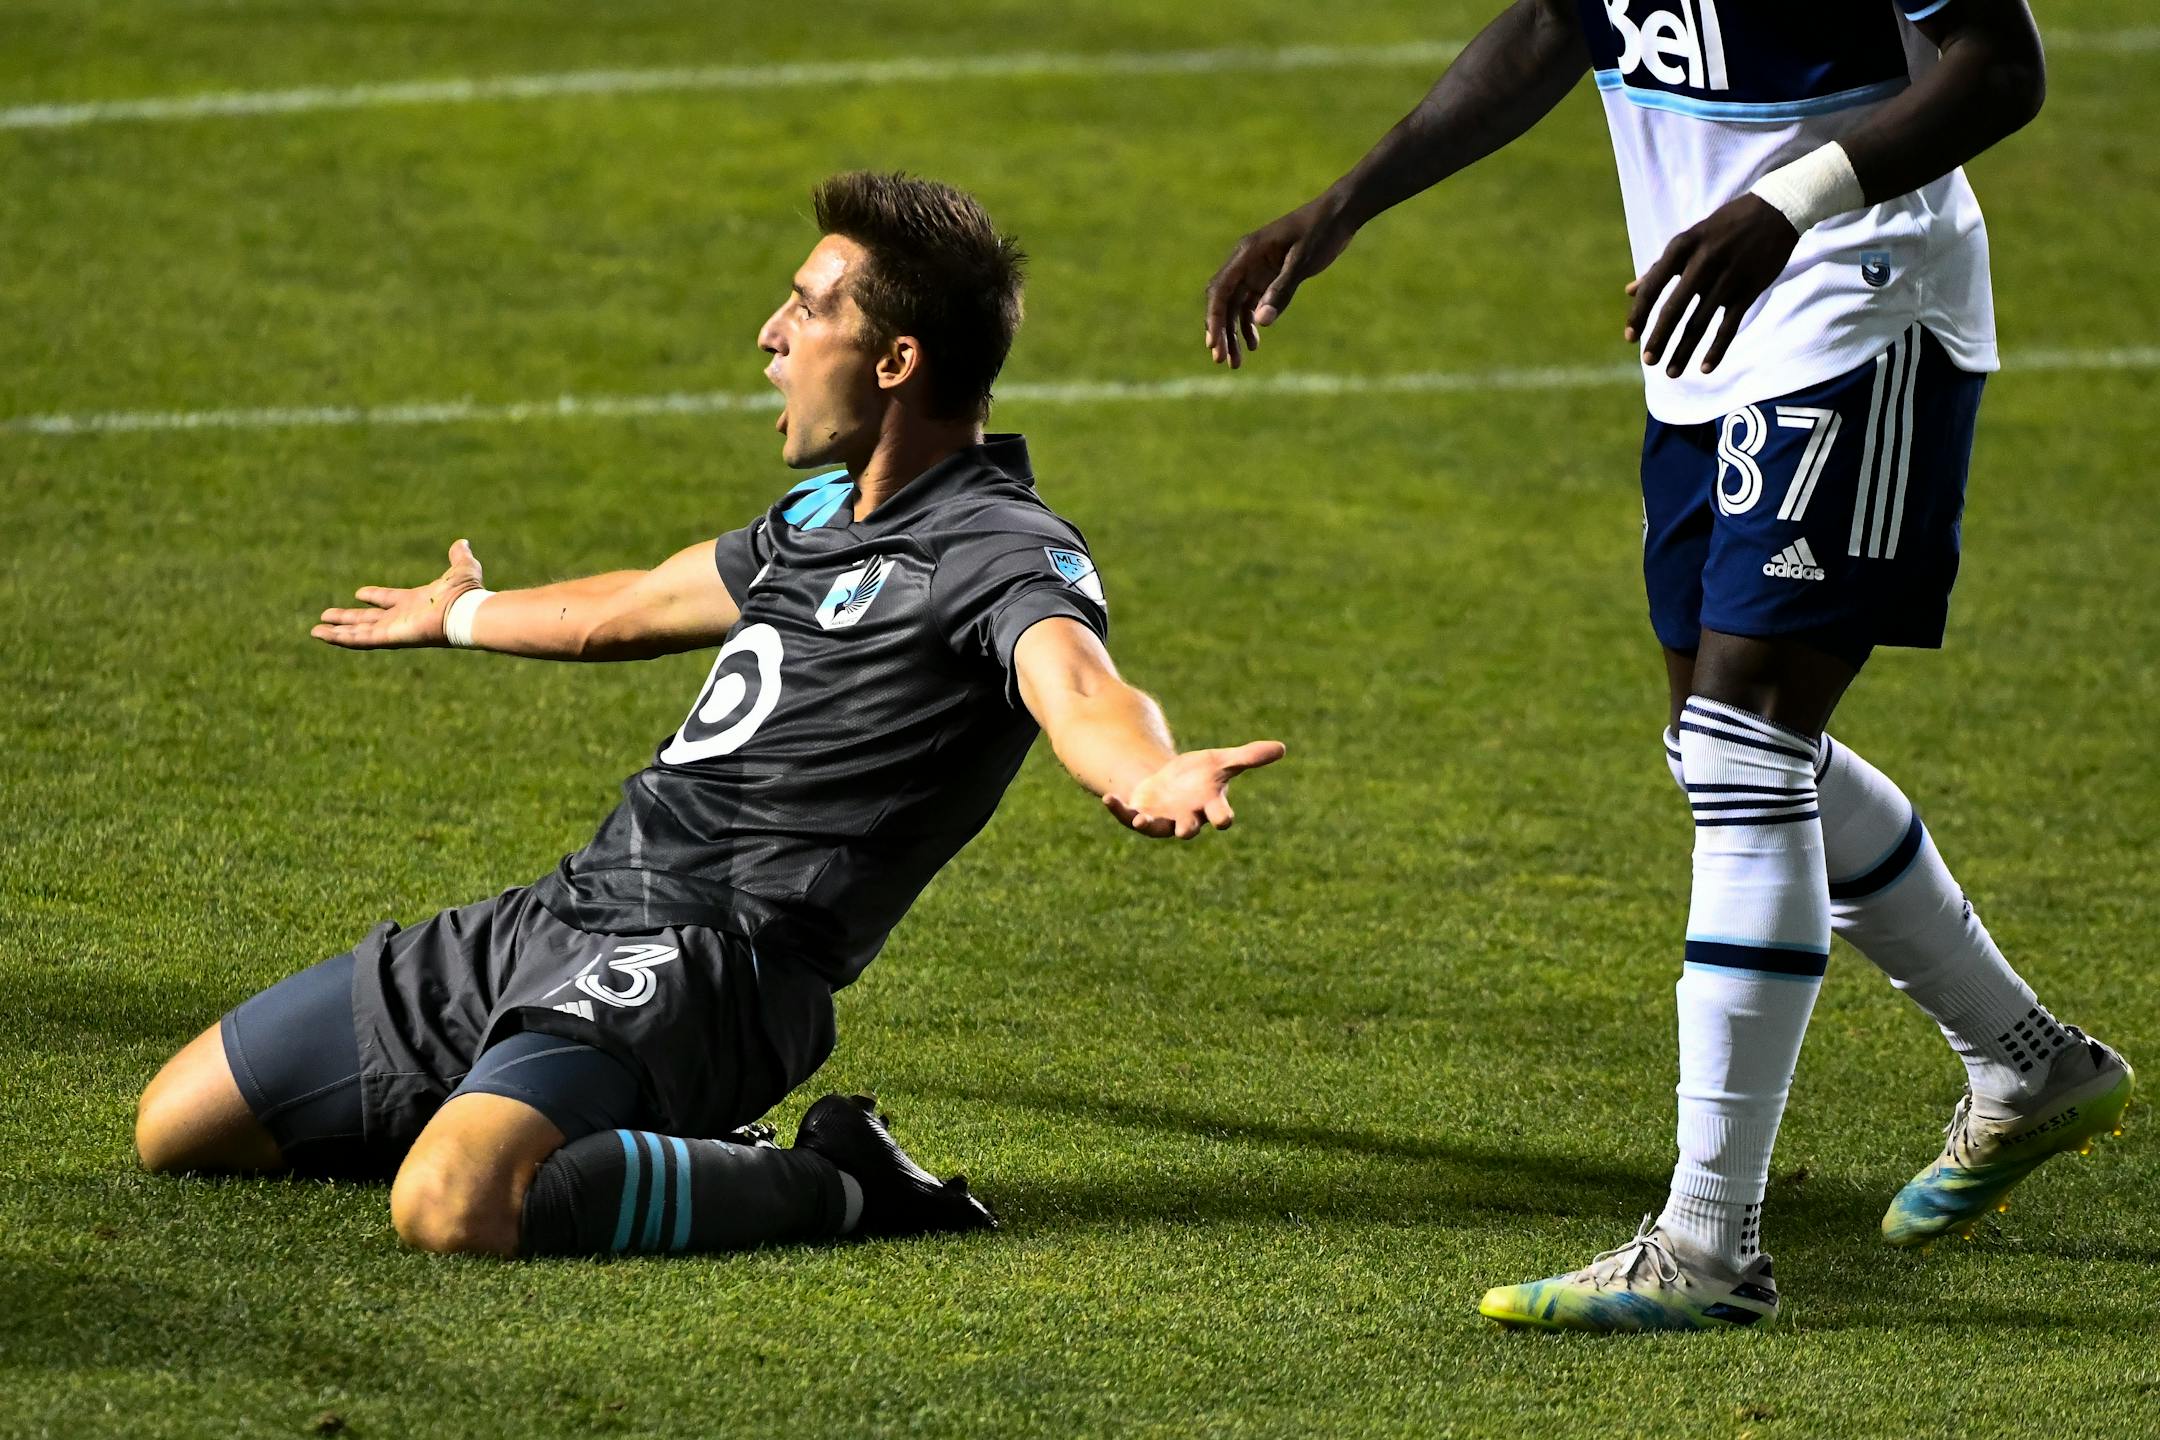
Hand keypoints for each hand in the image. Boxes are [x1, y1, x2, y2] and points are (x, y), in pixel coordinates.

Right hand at [312, 539, 483, 648]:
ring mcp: (395, 630)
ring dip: (338, 631)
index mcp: (416, 602)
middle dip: (348, 618)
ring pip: (359, 632)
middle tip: (327, 616)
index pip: (389, 600)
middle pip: (369, 620)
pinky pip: (360, 640)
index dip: (376, 596)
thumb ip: (459, 557)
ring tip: (315, 631)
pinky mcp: (390, 638)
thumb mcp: (461, 568)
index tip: (360, 593)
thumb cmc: (466, 593)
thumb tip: (463, 543)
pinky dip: (340, 638)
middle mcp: (403, 618)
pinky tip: (322, 635)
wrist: (467, 610)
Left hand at [1104, 741, 1286, 839]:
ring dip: (1148, 824)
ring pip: (1156, 828)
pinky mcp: (1139, 815)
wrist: (1168, 784)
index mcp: (1208, 806)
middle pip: (1188, 828)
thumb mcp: (1222, 762)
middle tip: (1186, 830)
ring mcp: (1162, 819)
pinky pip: (1127, 816)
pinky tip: (1108, 798)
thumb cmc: (1200, 775)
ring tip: (1140, 819)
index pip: (1219, 815)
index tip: (1224, 820)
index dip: (1222, 818)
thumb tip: (1282, 748)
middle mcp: (1186, 817)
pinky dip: (1118, 809)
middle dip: (1186, 829)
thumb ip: (1249, 757)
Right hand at [1204, 195, 1357, 368]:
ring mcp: (1254, 270)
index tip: (1214, 344)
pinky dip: (1250, 324)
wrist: (1338, 215)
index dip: (1214, 319)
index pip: (1220, 290)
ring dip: (1233, 333)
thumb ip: (1282, 290)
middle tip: (1222, 360)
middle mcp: (1244, 262)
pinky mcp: (1267, 277)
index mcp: (1246, 253)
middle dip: (1220, 331)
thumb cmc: (1320, 232)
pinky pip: (1250, 304)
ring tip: (1237, 363)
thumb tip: (1261, 322)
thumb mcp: (1303, 261)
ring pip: (1235, 307)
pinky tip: (1254, 343)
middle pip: (1222, 302)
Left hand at [1624, 194, 1800, 376]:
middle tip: (1647, 361)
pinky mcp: (1749, 289)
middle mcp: (1703, 262)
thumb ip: (1660, 267)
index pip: (1653, 287)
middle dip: (1659, 338)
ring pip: (1700, 323)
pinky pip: (1729, 325)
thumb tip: (1629, 292)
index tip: (1630, 338)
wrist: (1776, 210)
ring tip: (1671, 373)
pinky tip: (1705, 369)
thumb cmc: (1724, 227)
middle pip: (1675, 309)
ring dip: (1684, 351)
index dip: (1638, 314)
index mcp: (1682, 246)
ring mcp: (1728, 277)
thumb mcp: (1689, 239)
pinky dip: (1717, 349)